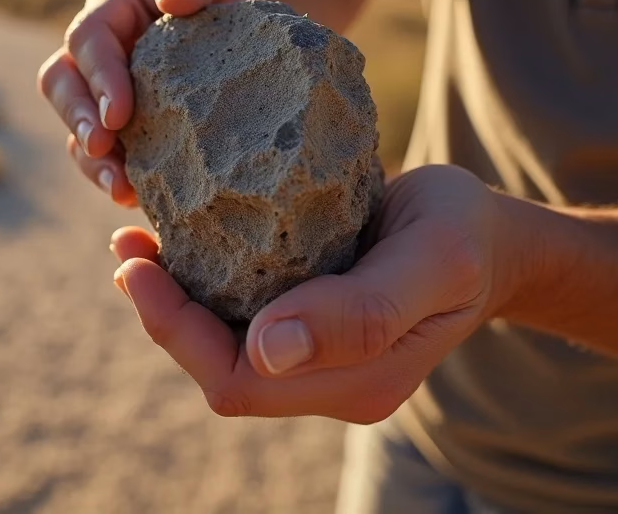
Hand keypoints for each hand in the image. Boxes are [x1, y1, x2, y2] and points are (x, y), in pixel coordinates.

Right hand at [37, 0, 261, 204]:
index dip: (98, 76)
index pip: (88, 39)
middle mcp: (97, 52)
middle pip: (62, 83)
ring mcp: (105, 93)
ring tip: (121, 189)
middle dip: (78, 119)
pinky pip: (103, 156)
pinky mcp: (124, 129)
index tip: (120, 113)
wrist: (244, 31)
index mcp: (112, 9)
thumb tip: (176, 0)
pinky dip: (115, 176)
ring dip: (92, 160)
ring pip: (76, 127)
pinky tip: (138, 197)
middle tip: (103, 150)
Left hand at [109, 165, 513, 421]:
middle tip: (127, 245)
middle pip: (218, 368)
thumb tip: (265, 351)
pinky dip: (201, 281)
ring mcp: (318, 354)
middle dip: (162, 314)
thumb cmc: (466, 238)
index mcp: (354, 380)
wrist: (490, 236)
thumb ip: (361, 312)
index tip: (137, 267)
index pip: (237, 381)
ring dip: (174, 298)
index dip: (174, 332)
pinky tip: (180, 236)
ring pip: (223, 343)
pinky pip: (241, 314)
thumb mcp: (431, 262)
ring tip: (138, 238)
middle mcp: (327, 379)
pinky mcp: (311, 320)